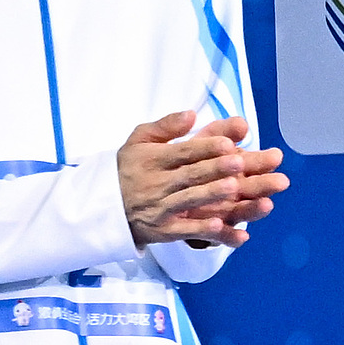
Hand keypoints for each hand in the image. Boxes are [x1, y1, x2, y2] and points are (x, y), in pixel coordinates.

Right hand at [118, 110, 286, 251]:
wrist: (103, 205)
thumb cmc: (131, 167)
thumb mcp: (140, 140)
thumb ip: (166, 126)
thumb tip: (191, 114)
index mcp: (152, 159)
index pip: (182, 152)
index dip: (205, 147)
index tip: (228, 142)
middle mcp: (156, 184)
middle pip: (189, 175)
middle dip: (215, 168)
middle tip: (240, 162)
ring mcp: (160, 208)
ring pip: (189, 200)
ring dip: (211, 194)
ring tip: (234, 187)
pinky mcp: (164, 230)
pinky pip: (183, 229)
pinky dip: (200, 229)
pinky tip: (219, 224)